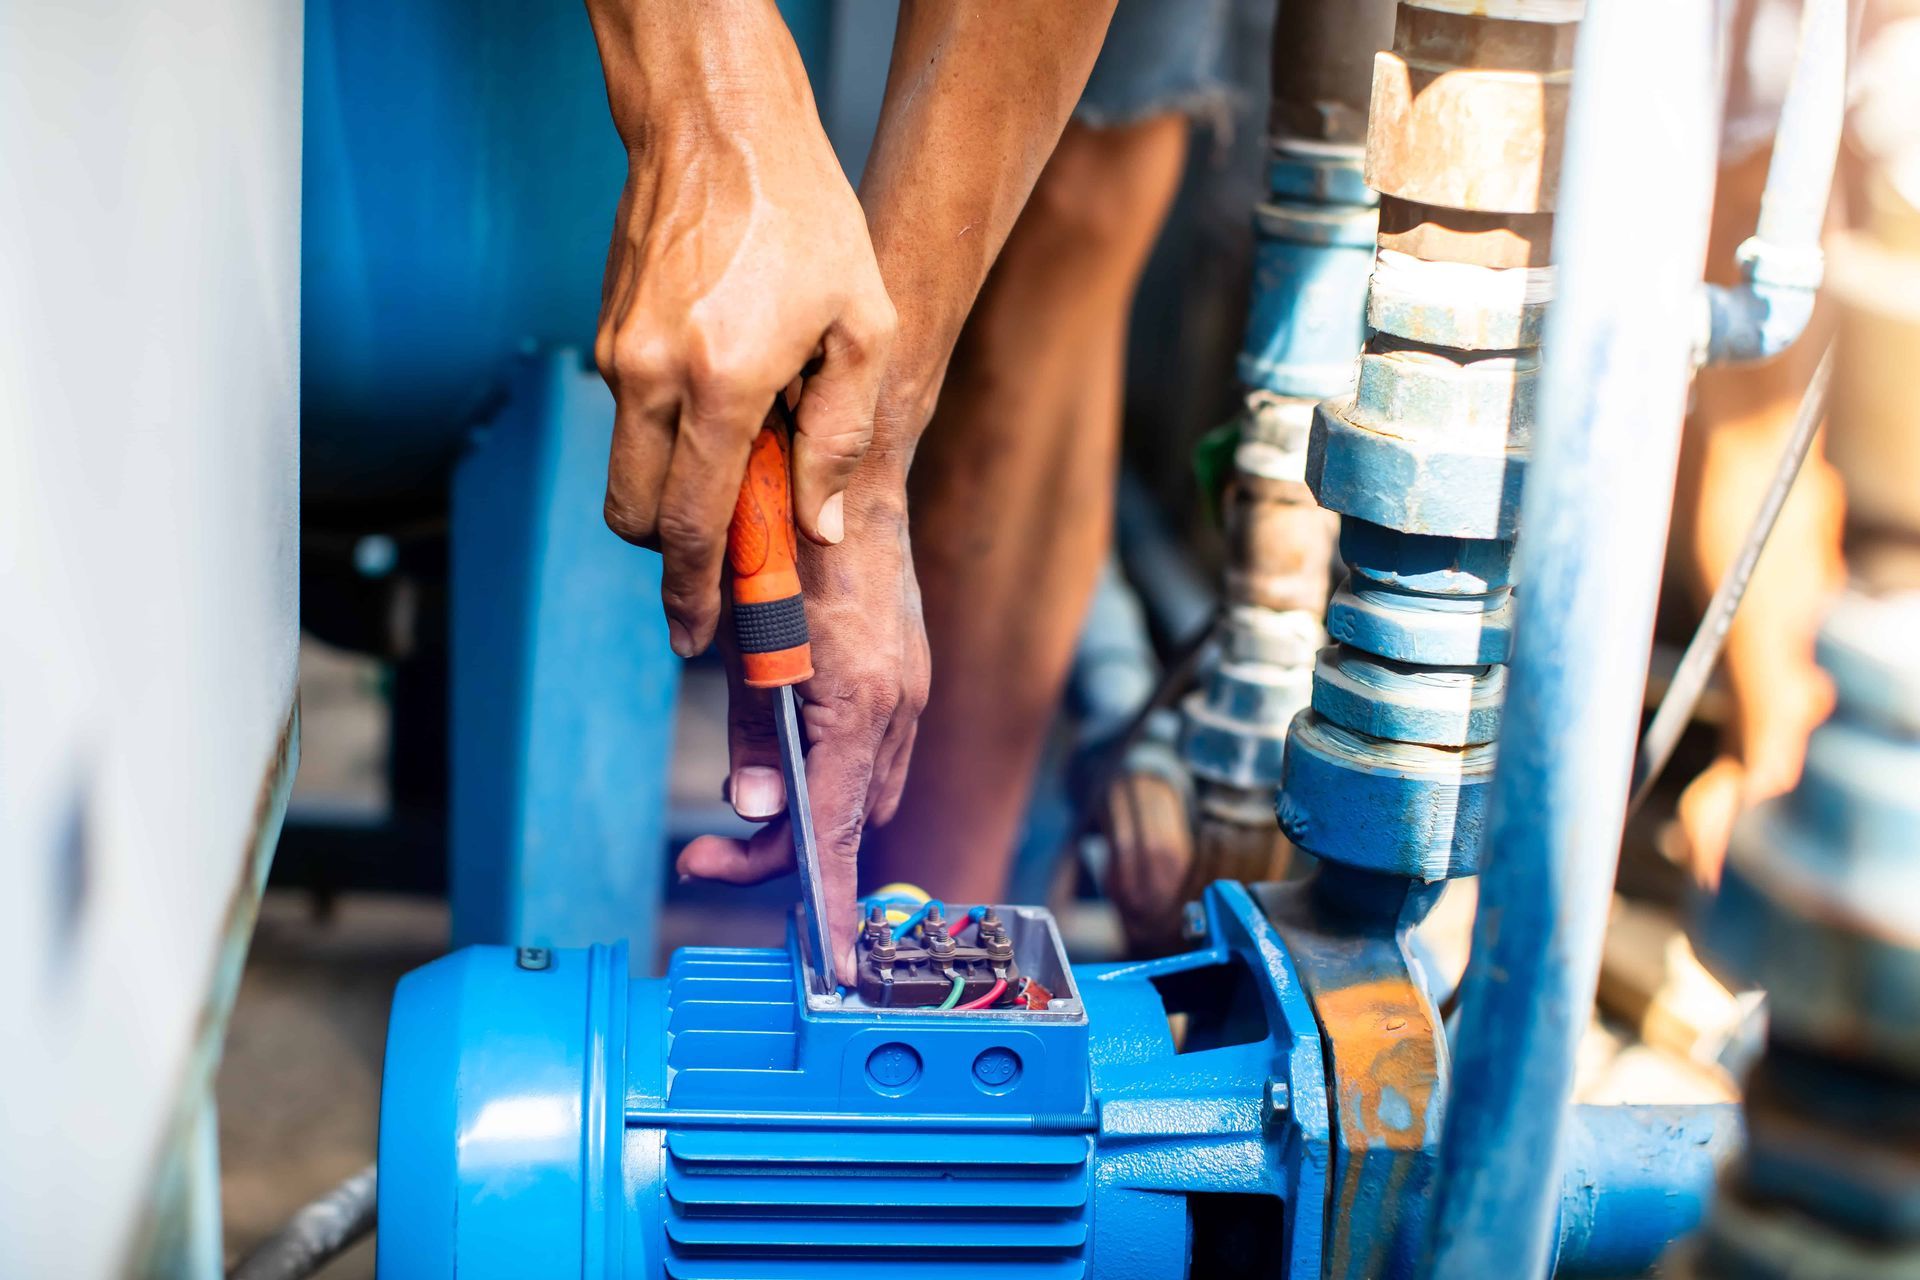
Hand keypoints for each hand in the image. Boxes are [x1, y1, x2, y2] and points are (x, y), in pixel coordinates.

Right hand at [586, 0, 894, 657]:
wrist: (717, 125)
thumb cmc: (804, 218)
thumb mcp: (860, 328)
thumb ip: (840, 437)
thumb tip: (816, 526)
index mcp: (720, 383)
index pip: (693, 525)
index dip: (697, 593)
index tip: (697, 636)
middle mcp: (650, 377)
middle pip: (636, 517)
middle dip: (676, 556)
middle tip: (726, 562)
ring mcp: (617, 355)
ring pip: (625, 472)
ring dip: (673, 493)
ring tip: (741, 460)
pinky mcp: (606, 335)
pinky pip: (628, 418)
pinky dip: (666, 438)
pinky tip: (723, 397)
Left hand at [677, 473, 930, 983]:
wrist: (845, 478)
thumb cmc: (783, 549)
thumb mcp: (746, 648)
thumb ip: (754, 735)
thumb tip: (754, 811)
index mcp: (860, 706)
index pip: (837, 832)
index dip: (828, 901)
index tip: (830, 962)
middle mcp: (899, 708)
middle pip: (850, 821)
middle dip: (789, 852)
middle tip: (711, 852)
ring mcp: (910, 692)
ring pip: (866, 792)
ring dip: (812, 814)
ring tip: (747, 807)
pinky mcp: (906, 676)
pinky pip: (876, 754)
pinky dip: (835, 776)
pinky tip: (790, 756)